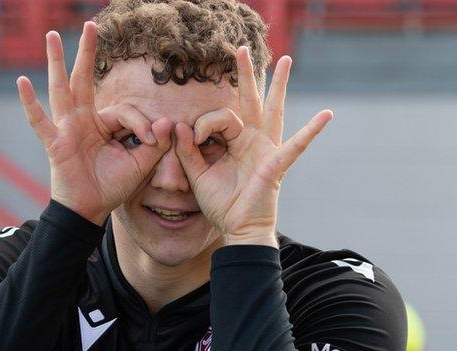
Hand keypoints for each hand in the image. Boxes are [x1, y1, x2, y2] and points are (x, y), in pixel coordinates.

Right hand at [17, 22, 171, 225]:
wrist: (90, 210)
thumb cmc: (112, 186)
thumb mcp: (141, 164)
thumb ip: (155, 143)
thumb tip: (165, 122)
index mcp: (103, 124)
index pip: (126, 111)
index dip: (142, 123)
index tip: (153, 140)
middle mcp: (83, 120)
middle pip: (84, 80)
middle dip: (88, 53)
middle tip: (91, 26)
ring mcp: (66, 129)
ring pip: (61, 89)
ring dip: (56, 62)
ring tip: (52, 35)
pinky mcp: (55, 143)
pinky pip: (40, 121)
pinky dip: (30, 103)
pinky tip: (22, 81)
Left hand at [175, 47, 332, 246]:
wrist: (237, 229)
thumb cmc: (221, 203)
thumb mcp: (197, 175)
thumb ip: (187, 151)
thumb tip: (178, 125)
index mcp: (234, 141)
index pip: (219, 116)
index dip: (203, 124)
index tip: (190, 137)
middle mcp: (252, 139)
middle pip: (250, 100)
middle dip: (246, 74)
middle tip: (242, 48)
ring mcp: (266, 149)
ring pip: (274, 110)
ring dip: (278, 85)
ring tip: (286, 60)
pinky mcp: (276, 164)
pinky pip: (296, 145)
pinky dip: (311, 131)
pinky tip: (326, 114)